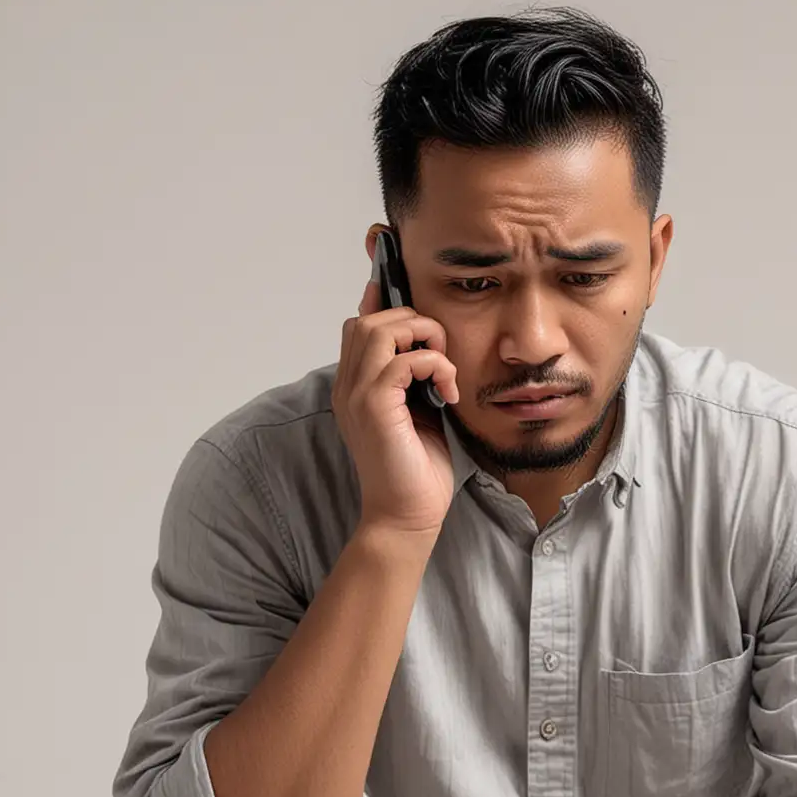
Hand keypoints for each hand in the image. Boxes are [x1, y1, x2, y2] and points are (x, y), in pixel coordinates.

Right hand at [333, 254, 460, 538]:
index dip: (380, 295)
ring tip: (444, 368)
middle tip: (441, 352)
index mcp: (355, 386)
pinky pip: (403, 360)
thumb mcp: (420, 412)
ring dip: (422, 337)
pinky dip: (434, 366)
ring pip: (379, 329)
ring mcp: (357, 396)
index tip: (403, 279)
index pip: (359, 323)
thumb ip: (416, 377)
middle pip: (367, 319)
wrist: (407, 517)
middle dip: (412, 321)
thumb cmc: (417, 471)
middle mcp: (348, 386)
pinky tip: (448, 391)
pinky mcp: (375, 408)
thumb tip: (431, 347)